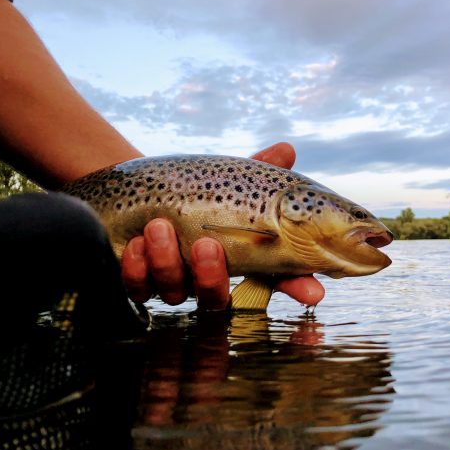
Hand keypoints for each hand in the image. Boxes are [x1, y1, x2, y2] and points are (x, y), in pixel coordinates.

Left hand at [120, 142, 324, 309]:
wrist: (149, 188)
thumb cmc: (203, 189)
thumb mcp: (233, 178)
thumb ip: (259, 168)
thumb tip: (286, 149)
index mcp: (242, 259)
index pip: (276, 281)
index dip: (297, 288)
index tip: (314, 294)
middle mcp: (209, 279)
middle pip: (216, 299)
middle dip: (211, 275)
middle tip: (206, 244)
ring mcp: (174, 283)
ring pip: (174, 293)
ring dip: (167, 262)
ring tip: (158, 227)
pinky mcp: (139, 279)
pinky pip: (137, 288)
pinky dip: (136, 269)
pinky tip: (136, 244)